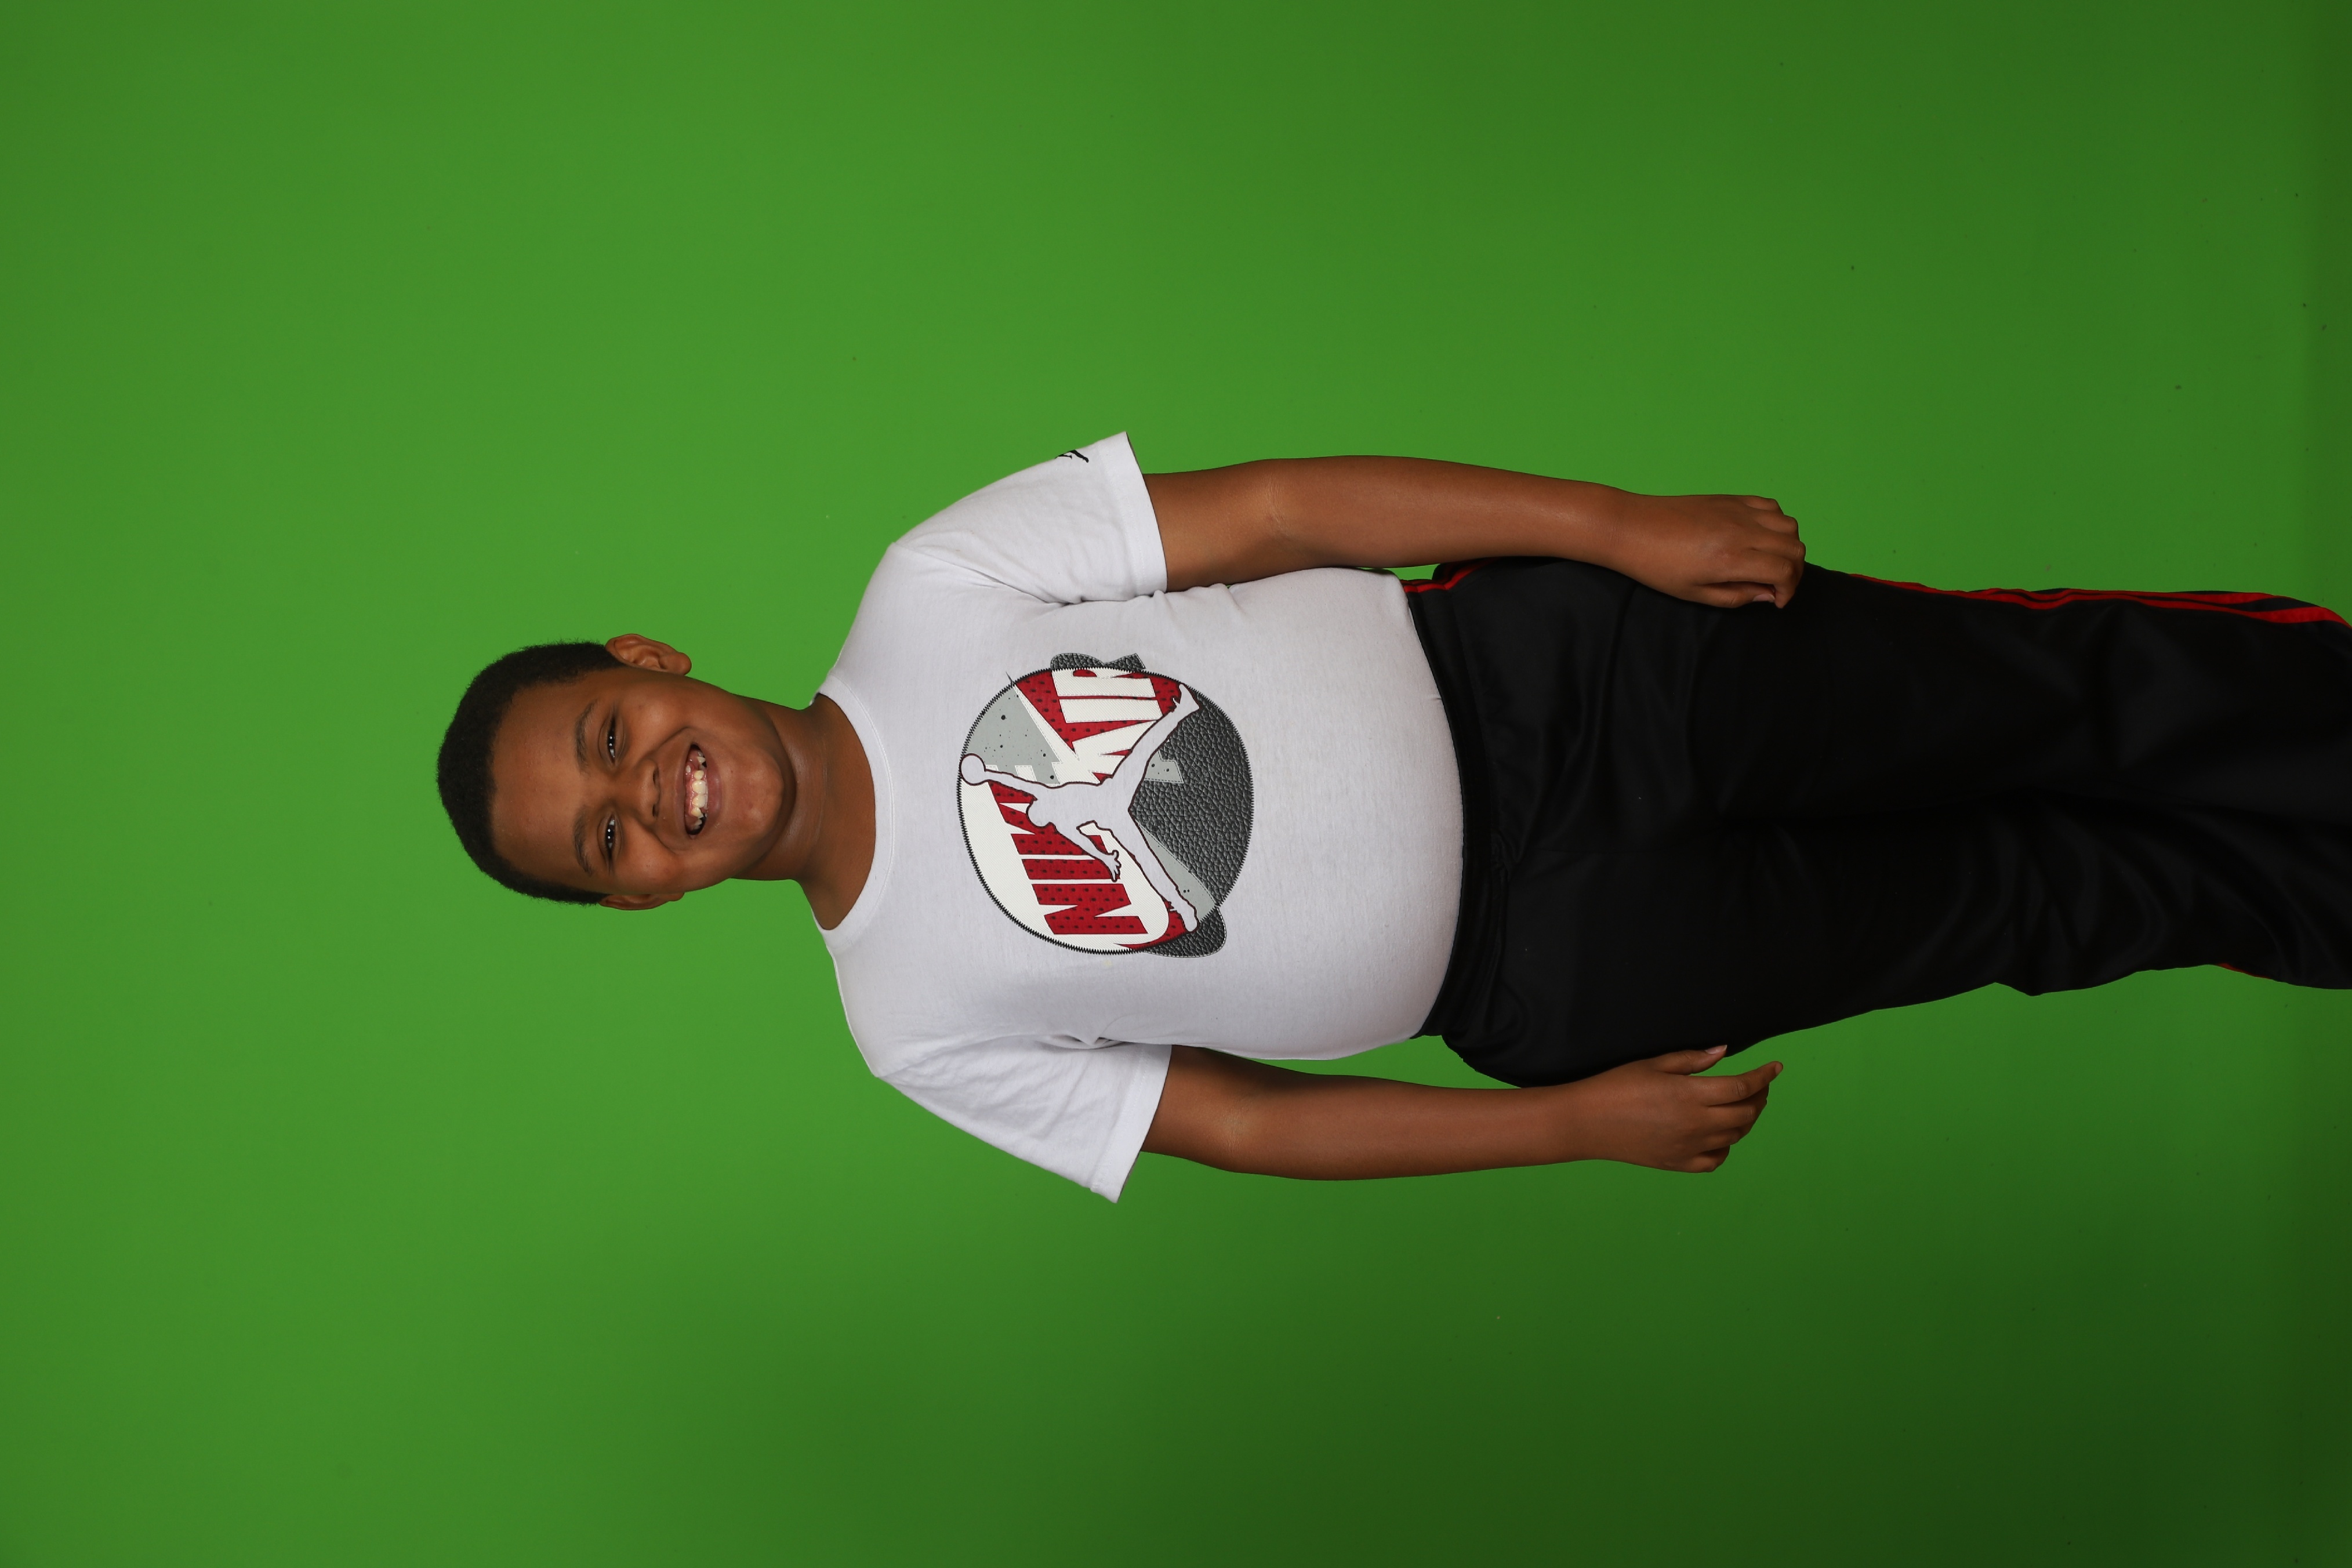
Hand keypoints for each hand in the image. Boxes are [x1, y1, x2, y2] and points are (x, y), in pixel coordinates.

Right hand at [1552, 1047, 1782, 1171]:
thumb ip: (1693, 1060)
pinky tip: (1720, 1134)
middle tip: (1759, 1085)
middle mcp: (1697, 1124)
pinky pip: (1716, 1159)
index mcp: (1691, 1095)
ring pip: (1735, 1136)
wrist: (1587, 1122)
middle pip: (1746, 1113)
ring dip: (1746, 1119)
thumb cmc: (1616, 1086)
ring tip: (1743, 1105)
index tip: (1776, 1066)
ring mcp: (1690, 1147)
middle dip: (1759, 1097)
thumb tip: (1724, 1052)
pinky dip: (1726, 1146)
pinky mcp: (1679, 1163)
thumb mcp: (1654, 1064)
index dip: (1764, 1076)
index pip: (1743, 1086)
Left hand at [1602, 493, 1806, 608]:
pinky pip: (1771, 506)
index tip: (1775, 600)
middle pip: (1794, 547)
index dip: (1789, 590)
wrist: (1632, 528)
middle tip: (1775, 585)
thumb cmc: (1657, 566)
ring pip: (1789, 525)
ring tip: (1769, 561)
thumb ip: (1737, 596)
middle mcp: (1741, 531)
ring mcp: (1738, 511)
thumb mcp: (1694, 593)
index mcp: (1731, 558)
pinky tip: (1759, 537)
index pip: (1785, 570)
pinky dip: (1776, 523)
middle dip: (1793, 571)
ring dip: (1788, 546)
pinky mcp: (1731, 499)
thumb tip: (1767, 594)